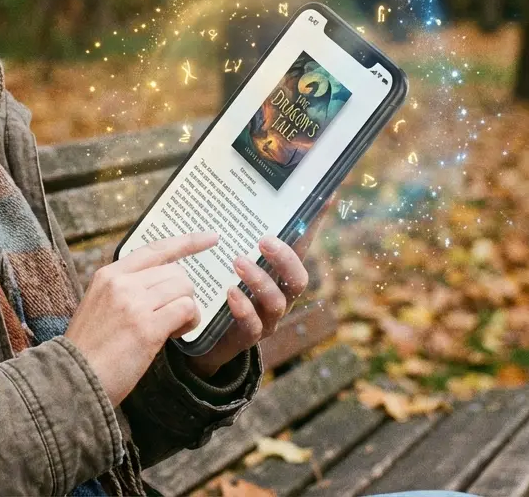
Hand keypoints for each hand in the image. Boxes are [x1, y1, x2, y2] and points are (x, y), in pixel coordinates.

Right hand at [65, 232, 217, 406]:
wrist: (72, 379)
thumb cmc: (88, 349)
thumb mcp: (98, 305)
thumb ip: (124, 289)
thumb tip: (160, 283)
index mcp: (108, 275)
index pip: (155, 248)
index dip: (186, 242)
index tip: (211, 238)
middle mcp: (121, 283)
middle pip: (176, 272)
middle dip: (182, 294)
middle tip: (171, 318)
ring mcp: (134, 304)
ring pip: (184, 289)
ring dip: (187, 309)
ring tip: (172, 328)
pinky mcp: (147, 327)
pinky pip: (186, 310)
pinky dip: (189, 322)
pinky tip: (175, 336)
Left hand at [184, 203, 328, 377]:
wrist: (202, 336)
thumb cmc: (220, 288)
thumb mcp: (228, 259)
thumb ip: (236, 233)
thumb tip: (236, 191)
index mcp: (279, 274)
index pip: (302, 246)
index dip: (314, 224)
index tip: (326, 196)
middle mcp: (280, 296)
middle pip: (298, 280)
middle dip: (285, 260)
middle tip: (265, 241)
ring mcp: (266, 319)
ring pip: (277, 303)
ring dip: (260, 281)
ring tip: (239, 262)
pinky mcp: (245, 338)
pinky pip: (252, 327)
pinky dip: (243, 309)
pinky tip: (230, 293)